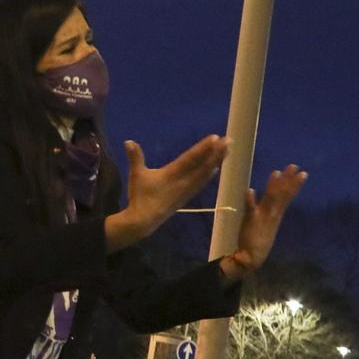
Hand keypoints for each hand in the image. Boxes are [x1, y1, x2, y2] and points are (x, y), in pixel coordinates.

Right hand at [106, 137, 227, 248]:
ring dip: (216, 162)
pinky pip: (201, 183)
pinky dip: (209, 174)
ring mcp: (186, 190)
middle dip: (216, 153)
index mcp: (171, 174)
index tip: (215, 138)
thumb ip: (135, 157)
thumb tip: (128, 141)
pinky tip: (215, 169)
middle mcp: (183, 181)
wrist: (143, 220)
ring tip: (226, 151)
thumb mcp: (136, 175)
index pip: (190, 158)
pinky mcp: (186, 197)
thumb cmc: (140, 196)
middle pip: (203, 165)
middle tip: (229, 141)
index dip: (203, 148)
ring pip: (205, 174)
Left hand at [219, 165, 307, 279]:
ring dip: (273, 186)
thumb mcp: (267, 222)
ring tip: (276, 173)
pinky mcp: (251, 221)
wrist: (252, 257)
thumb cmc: (259, 240)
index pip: (287, 196)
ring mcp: (262, 217)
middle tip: (294, 166)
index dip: (294, 184)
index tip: (301, 172)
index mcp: (277, 214)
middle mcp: (272, 214)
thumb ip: (270, 209)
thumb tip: (273, 195)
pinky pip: (251, 209)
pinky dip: (250, 200)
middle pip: (282, 194)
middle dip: (288, 180)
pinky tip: (250, 190)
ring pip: (270, 198)